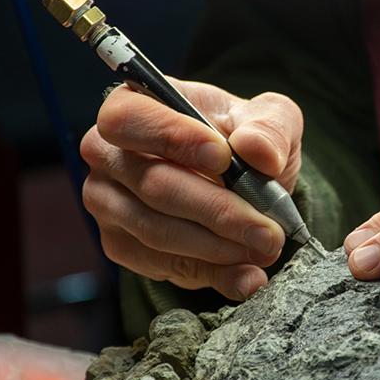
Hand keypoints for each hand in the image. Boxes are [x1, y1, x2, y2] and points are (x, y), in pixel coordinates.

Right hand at [81, 78, 302, 300]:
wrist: (243, 180)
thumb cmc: (244, 136)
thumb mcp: (271, 117)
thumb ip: (270, 126)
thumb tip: (258, 151)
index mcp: (133, 104)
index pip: (129, 119)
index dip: (173, 138)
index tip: (224, 158)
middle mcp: (108, 154)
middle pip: (154, 185)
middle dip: (218, 211)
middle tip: (267, 229)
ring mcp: (108, 203)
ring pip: (159, 232)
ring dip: (219, 247)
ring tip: (265, 247)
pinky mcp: (123, 245)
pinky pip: (164, 266)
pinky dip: (214, 274)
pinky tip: (249, 275)